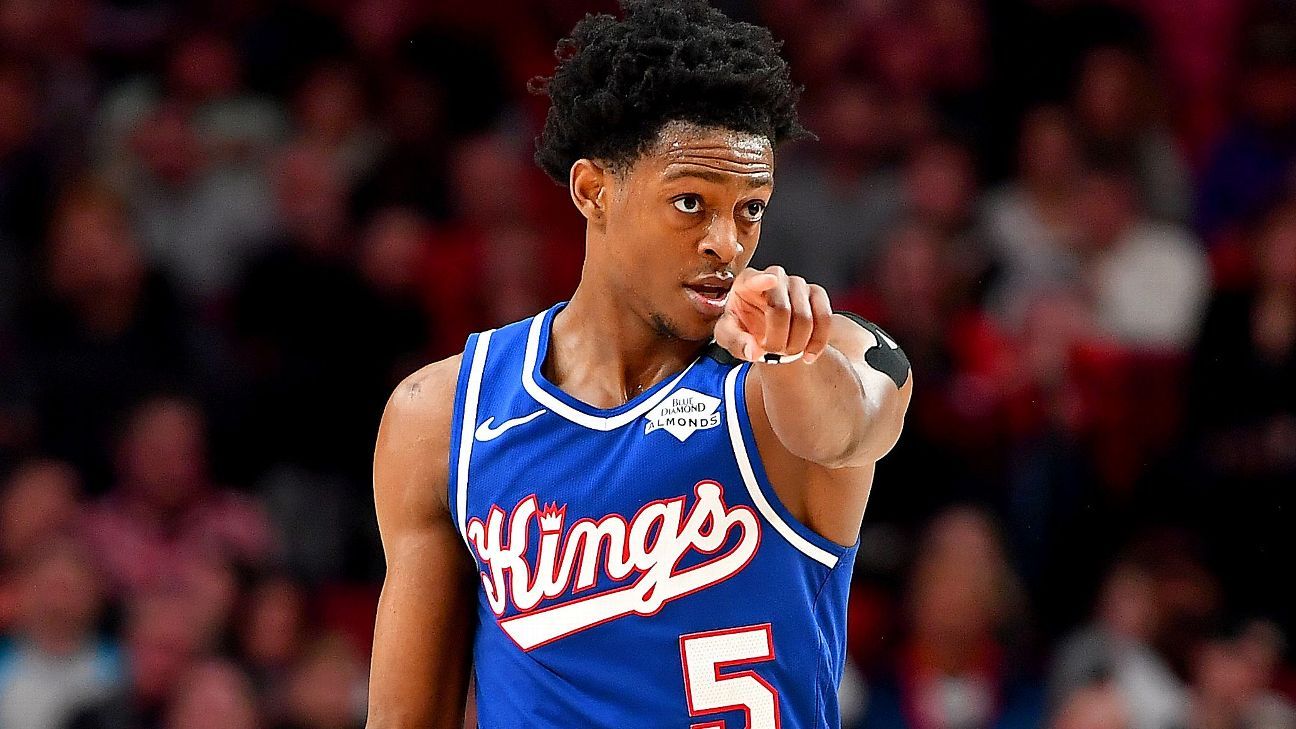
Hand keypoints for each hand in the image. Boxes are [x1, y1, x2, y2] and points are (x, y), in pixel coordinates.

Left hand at [714, 265, 832, 363]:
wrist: (765, 330)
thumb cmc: (743, 327)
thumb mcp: (729, 336)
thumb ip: (736, 342)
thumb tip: (753, 351)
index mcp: (747, 282)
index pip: (754, 279)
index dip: (762, 280)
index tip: (770, 281)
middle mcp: (775, 276)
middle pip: (781, 308)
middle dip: (777, 339)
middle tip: (772, 352)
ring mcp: (798, 284)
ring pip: (805, 317)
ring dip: (796, 344)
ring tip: (786, 352)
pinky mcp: (817, 295)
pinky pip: (825, 319)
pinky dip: (817, 342)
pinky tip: (808, 355)